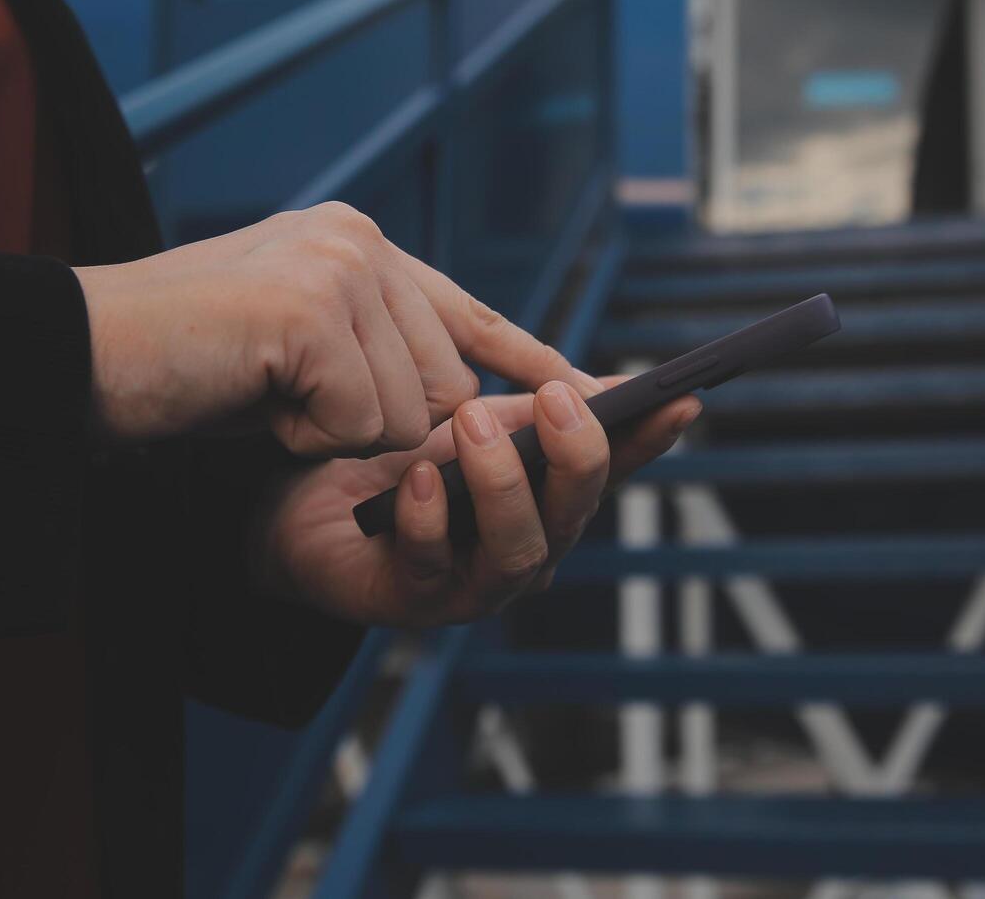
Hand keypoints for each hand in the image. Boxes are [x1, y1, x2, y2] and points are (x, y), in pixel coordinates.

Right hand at [74, 202, 598, 455]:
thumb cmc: (178, 365)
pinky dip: (306, 438)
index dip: (528, 357)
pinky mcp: (313, 310)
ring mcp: (338, 269)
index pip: (467, 311)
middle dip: (383, 424)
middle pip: (445, 383)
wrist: (73, 359)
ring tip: (263, 398)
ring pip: (411, 411)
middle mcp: (357, 243)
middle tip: (295, 409)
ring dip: (337, 433)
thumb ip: (374, 349)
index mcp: (356, 244)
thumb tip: (461, 398)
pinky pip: (363, 423)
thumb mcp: (295, 351)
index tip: (590, 386)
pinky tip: (254, 401)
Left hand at [255, 379, 700, 625]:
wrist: (304, 501)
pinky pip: (432, 565)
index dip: (650, 441)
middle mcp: (527, 549)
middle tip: (556, 399)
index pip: (614, 469)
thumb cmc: (401, 461)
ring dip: (503, 485)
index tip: (680, 400)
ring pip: (516, 550)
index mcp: (550, 500)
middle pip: (575, 514)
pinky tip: (419, 479)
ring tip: (473, 422)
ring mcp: (473, 583)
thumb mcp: (476, 421)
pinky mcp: (413, 599)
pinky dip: (429, 519)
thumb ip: (537, 411)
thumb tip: (613, 384)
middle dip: (574, 456)